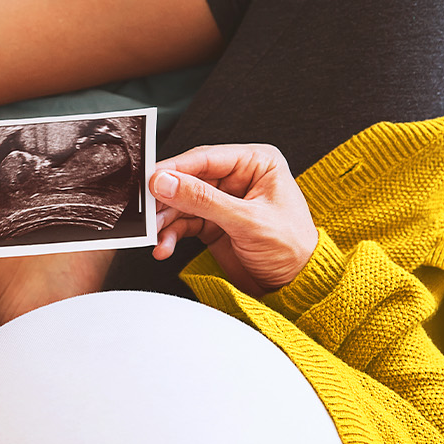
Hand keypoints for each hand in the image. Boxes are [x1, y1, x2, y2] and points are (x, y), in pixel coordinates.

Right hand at [150, 144, 317, 296]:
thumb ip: (204, 200)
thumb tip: (165, 182)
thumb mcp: (247, 221)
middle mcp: (238, 177)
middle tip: (146, 210)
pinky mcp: (213, 223)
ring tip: (154, 234)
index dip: (175, 168)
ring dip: (165, 219)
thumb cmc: (291, 247)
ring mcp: (223, 200)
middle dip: (166, 197)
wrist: (297, 285)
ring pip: (182, 202)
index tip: (150, 179)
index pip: (206, 158)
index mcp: (256, 162)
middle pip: (189, 179)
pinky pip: (184, 223)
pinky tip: (164, 246)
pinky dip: (171, 235)